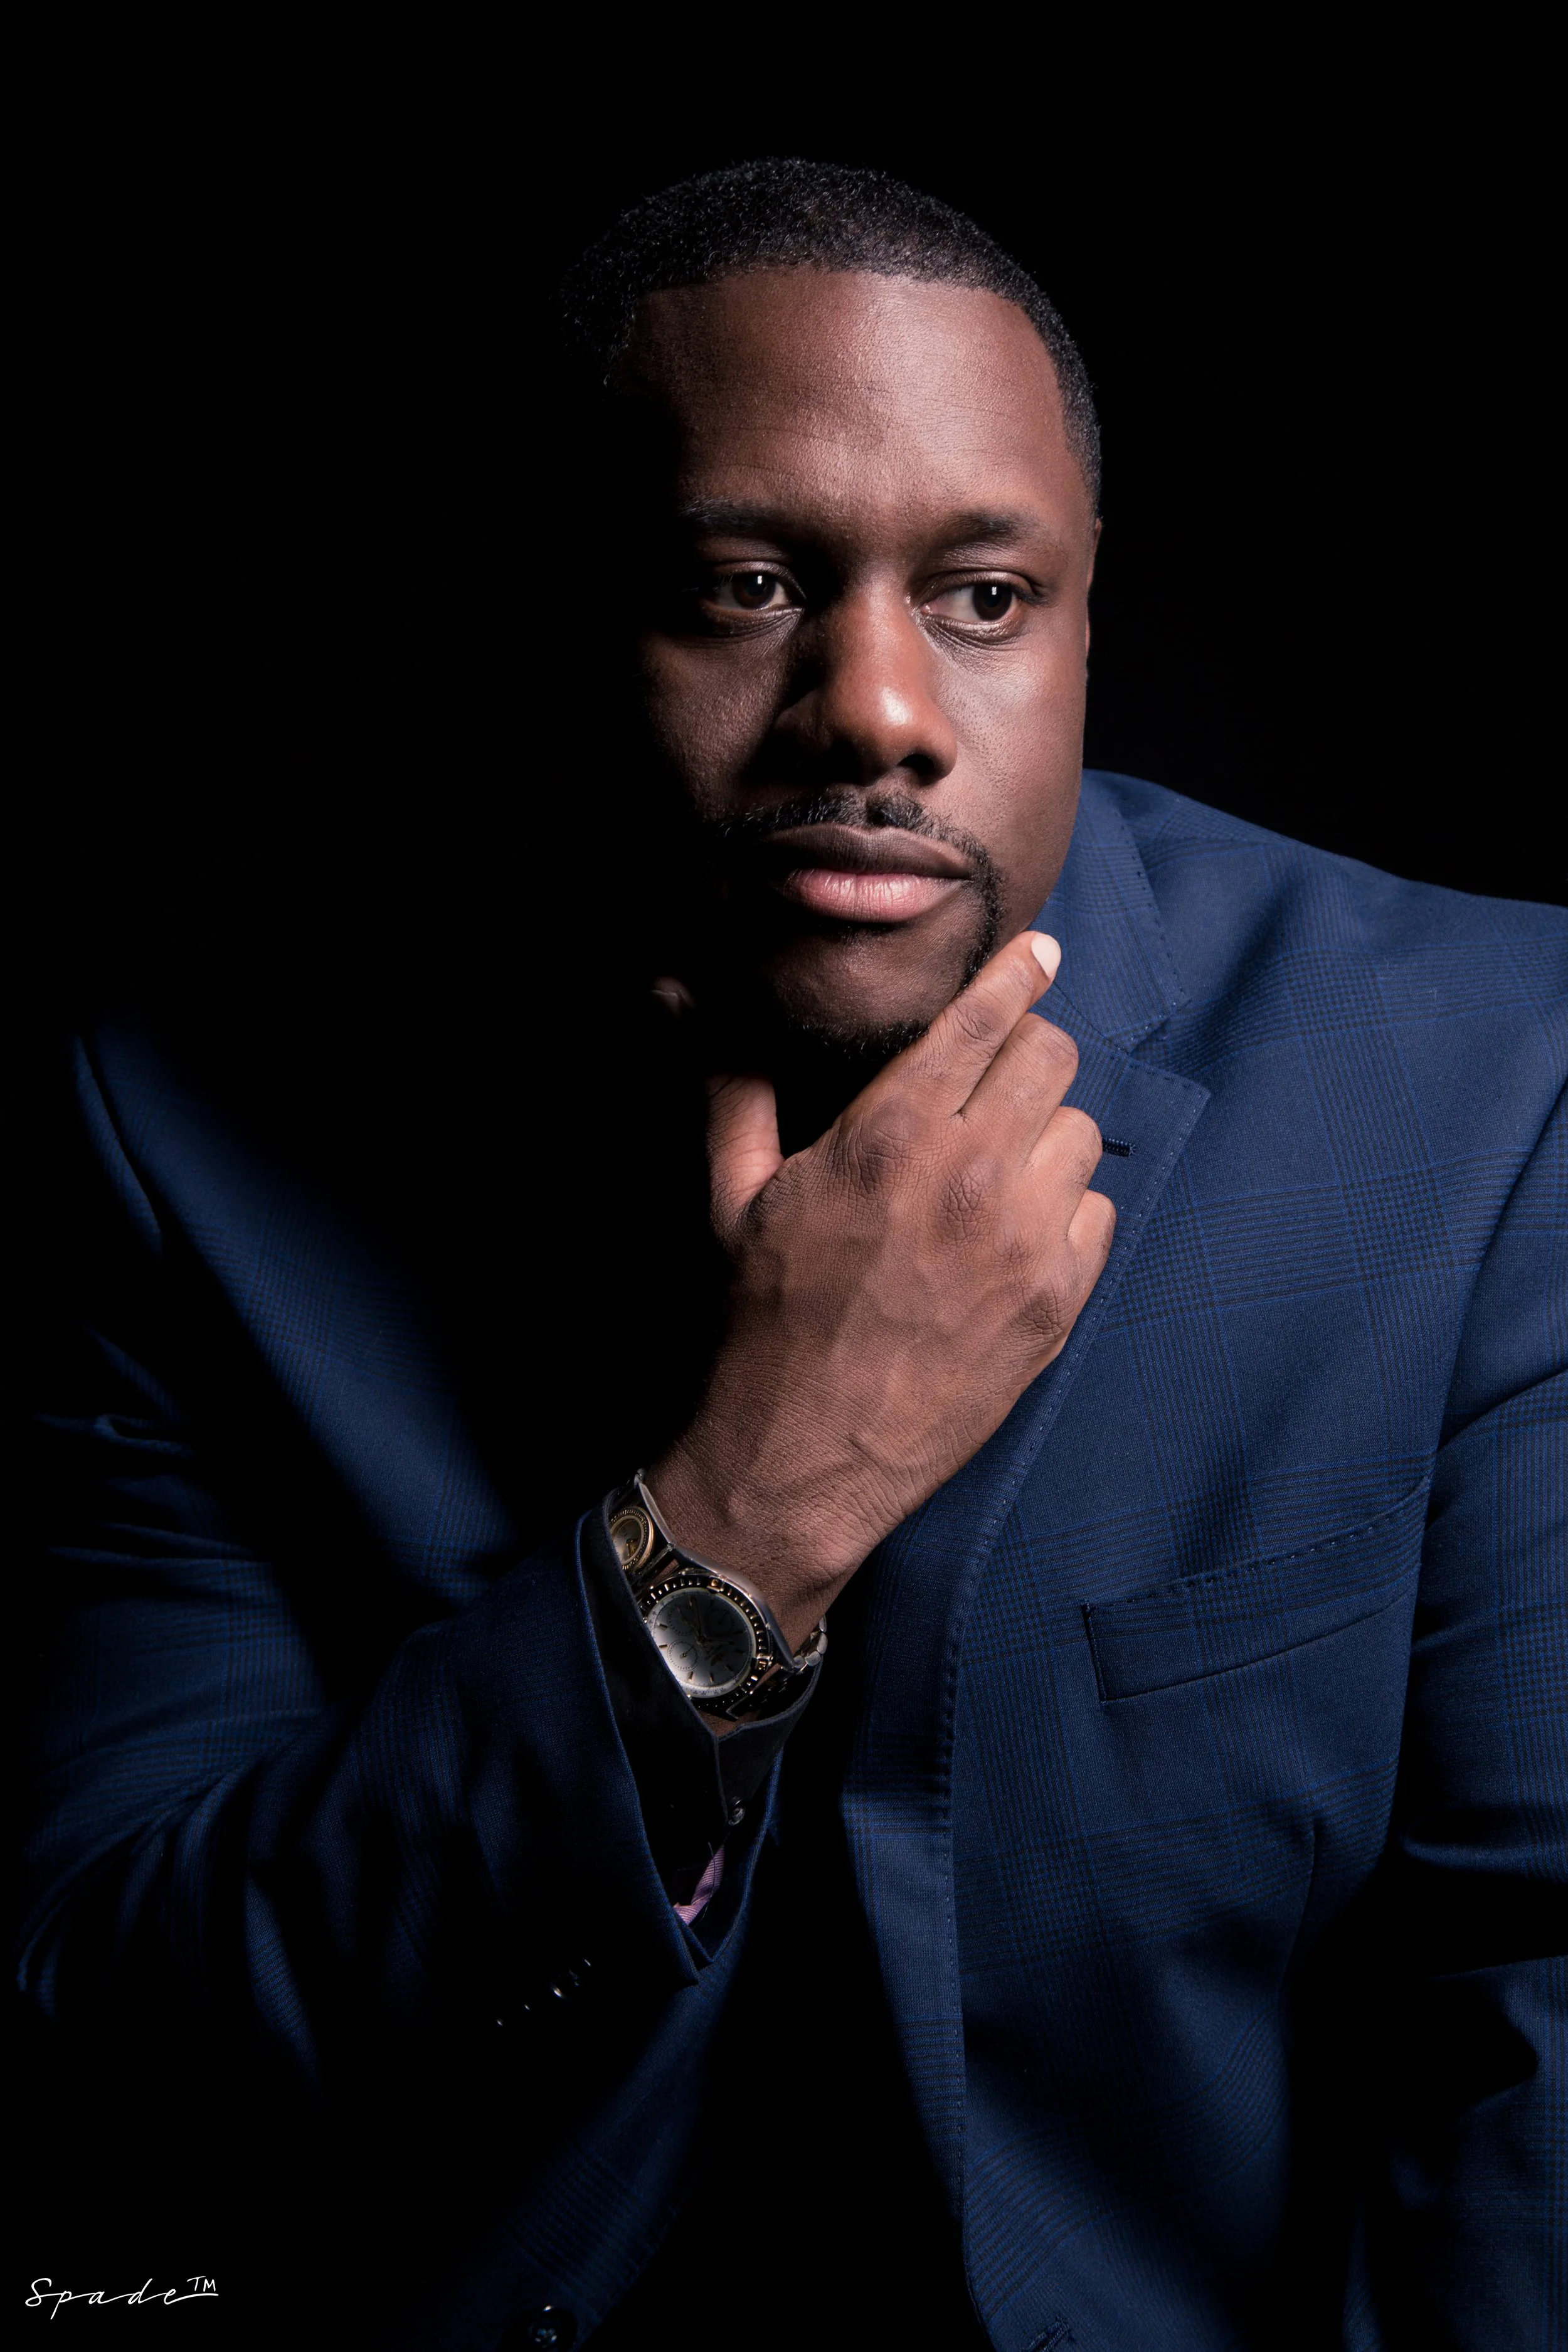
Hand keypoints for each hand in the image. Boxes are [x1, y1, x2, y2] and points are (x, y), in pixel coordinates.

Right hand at [648, 933, 1114, 1650]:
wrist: (806, 1453)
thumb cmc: (765, 1320)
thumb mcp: (732, 1198)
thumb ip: (732, 1090)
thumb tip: (686, 999)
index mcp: (890, 1133)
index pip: (984, 1016)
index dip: (1018, 972)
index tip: (1040, 954)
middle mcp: (969, 1174)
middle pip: (1051, 1057)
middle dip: (1027, 1057)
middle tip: (997, 1084)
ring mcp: (1024, 1240)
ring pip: (1080, 1133)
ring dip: (1045, 1140)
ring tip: (996, 1173)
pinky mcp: (1058, 1301)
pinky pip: (1097, 1212)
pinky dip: (1065, 1214)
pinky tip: (1014, 1238)